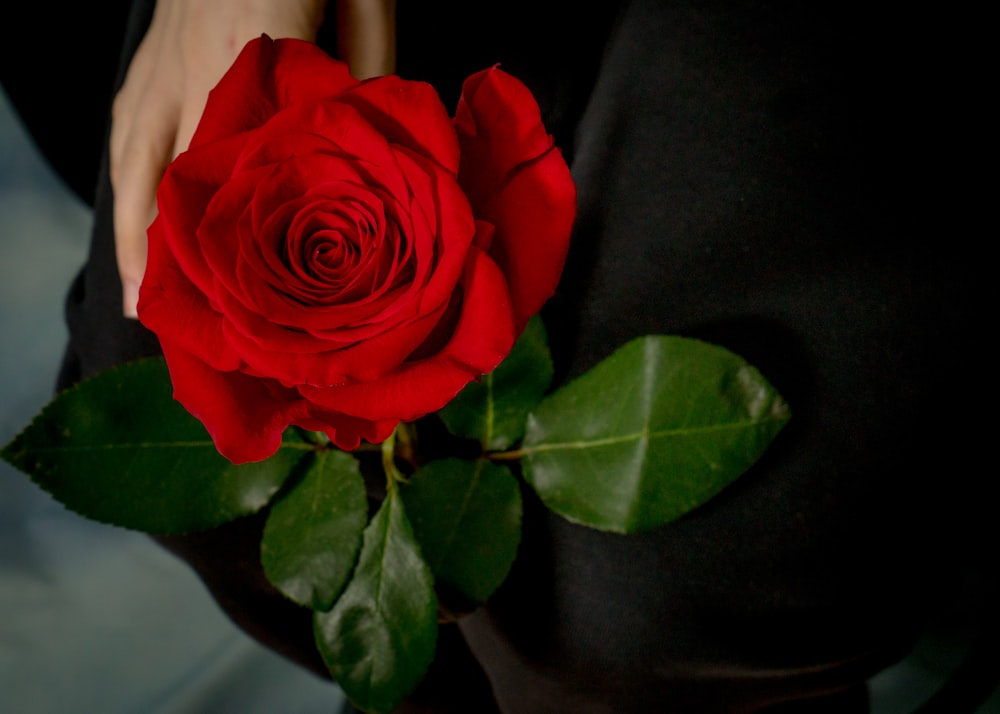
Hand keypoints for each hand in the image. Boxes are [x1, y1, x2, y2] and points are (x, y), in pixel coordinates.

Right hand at [110, 0, 395, 317]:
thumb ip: (370, 67)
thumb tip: (380, 134)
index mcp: (241, 58)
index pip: (222, 173)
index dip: (220, 247)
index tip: (225, 306)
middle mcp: (185, 66)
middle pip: (161, 182)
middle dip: (159, 258)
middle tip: (165, 323)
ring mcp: (157, 57)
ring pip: (130, 159)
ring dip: (130, 227)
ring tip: (138, 291)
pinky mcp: (150, 50)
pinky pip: (125, 128)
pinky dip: (127, 178)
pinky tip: (136, 209)